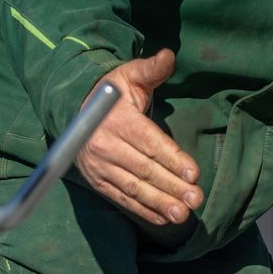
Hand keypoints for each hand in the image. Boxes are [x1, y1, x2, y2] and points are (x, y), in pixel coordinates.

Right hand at [75, 49, 202, 226]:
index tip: (194, 173)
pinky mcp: (97, 181)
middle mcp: (104, 145)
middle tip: (196, 199)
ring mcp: (98, 166)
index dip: (171, 158)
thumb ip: (151, 68)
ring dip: (159, 203)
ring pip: (133, 188)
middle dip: (172, 186)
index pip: (148, 142)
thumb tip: (169, 56)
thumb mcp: (130, 74)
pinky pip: (121, 198)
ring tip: (182, 215)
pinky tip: (163, 218)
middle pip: (143, 169)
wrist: (76, 108)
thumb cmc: (113, 91)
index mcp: (116, 119)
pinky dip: (142, 210)